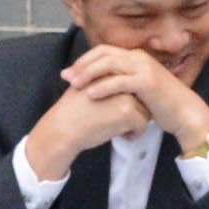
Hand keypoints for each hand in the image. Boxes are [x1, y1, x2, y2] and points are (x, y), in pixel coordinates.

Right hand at [20, 66, 156, 183]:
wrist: (63, 127)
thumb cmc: (71, 111)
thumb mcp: (85, 86)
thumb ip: (102, 82)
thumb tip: (122, 89)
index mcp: (110, 72)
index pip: (132, 84)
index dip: (130, 100)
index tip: (120, 112)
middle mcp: (120, 80)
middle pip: (142, 97)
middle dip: (135, 112)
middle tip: (120, 122)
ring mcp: (125, 95)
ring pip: (145, 111)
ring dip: (136, 123)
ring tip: (119, 129)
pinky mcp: (127, 111)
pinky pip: (142, 125)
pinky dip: (134, 134)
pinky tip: (120, 136)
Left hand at [68, 42, 208, 158]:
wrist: (184, 113)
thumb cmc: (160, 104)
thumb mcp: (138, 89)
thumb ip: (122, 83)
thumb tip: (100, 86)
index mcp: (135, 57)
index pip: (103, 51)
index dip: (83, 61)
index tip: (68, 73)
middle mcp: (138, 58)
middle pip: (103, 54)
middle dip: (82, 65)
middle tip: (66, 78)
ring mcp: (144, 68)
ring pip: (109, 64)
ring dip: (89, 73)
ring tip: (75, 85)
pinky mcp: (147, 82)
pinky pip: (120, 81)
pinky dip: (103, 86)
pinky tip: (91, 94)